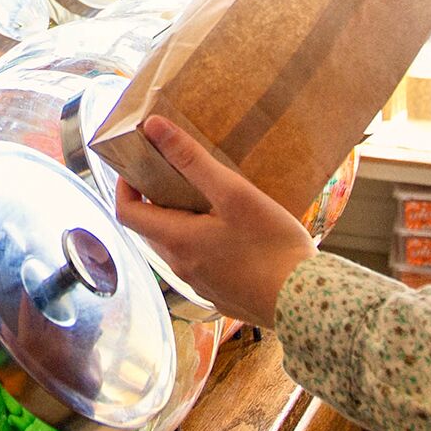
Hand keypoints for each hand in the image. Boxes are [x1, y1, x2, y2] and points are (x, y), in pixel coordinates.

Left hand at [113, 115, 317, 329]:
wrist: (306, 302)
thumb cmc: (272, 247)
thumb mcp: (234, 193)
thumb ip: (192, 160)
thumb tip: (154, 128)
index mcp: (177, 241)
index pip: (127, 213)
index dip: (124, 186)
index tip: (137, 164)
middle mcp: (181, 268)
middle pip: (150, 229)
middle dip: (153, 200)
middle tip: (173, 174)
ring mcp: (200, 285)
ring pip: (175, 247)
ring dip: (178, 221)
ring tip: (206, 198)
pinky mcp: (221, 295)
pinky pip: (198, 264)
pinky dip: (200, 243)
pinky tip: (230, 232)